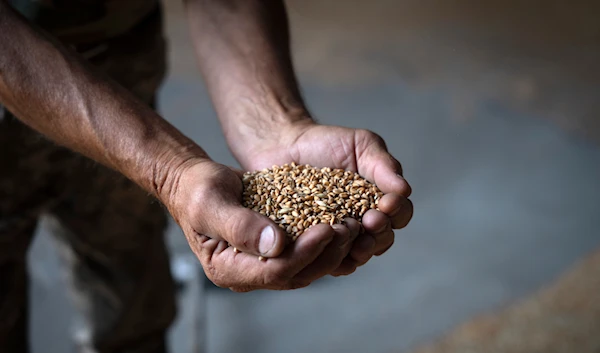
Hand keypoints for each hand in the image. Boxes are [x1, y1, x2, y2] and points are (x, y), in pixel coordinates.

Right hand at [162, 159, 360, 290]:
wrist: (195, 182)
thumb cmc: (196, 190)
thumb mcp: (210, 203)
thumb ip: (239, 225)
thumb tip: (276, 245)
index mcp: (227, 269)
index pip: (275, 272)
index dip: (304, 253)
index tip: (326, 229)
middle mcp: (248, 273)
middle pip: (297, 274)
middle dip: (326, 253)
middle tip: (349, 227)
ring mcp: (262, 263)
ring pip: (306, 266)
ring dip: (331, 249)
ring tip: (351, 224)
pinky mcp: (275, 249)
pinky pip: (305, 251)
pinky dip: (324, 240)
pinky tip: (342, 221)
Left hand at [230, 121, 412, 275]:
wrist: (286, 145)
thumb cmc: (328, 143)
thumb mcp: (361, 145)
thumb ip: (383, 165)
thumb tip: (405, 189)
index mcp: (379, 202)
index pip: (400, 215)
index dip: (398, 212)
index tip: (387, 203)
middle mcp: (363, 225)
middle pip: (382, 240)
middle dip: (380, 233)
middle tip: (371, 221)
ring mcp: (338, 238)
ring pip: (356, 256)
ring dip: (359, 250)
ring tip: (351, 237)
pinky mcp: (312, 245)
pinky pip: (324, 261)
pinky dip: (328, 258)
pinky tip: (324, 247)